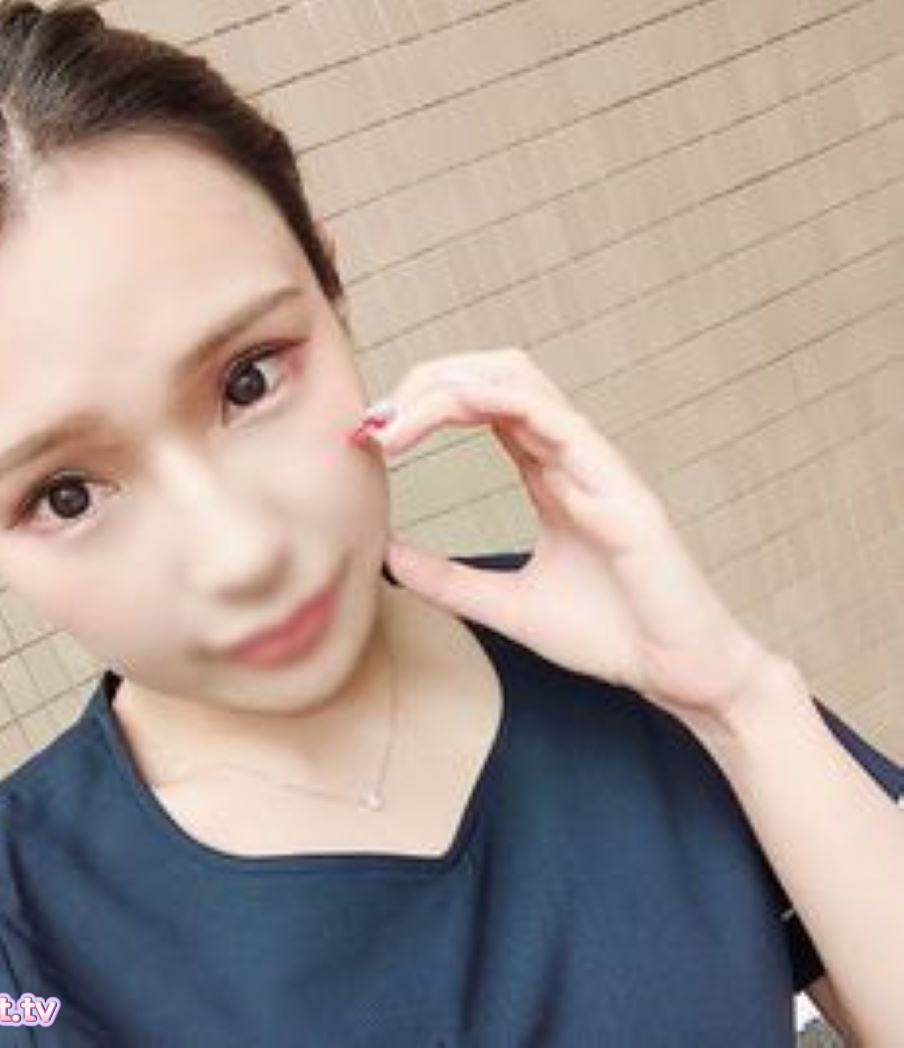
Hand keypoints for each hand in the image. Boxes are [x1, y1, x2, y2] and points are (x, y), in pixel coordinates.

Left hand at [352, 348, 776, 726]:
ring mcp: (596, 464)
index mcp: (550, 472)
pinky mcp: (618, 488)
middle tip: (373, 421)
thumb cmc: (609, 634)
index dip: (422, 405)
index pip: (482, 405)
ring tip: (395, 421)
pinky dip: (496, 401)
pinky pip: (556, 419)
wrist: (679, 673)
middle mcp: (571, 455)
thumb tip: (385, 557)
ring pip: (519, 380)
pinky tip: (447, 414)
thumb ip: (448, 580)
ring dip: (448, 386)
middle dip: (427, 380)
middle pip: (494, 374)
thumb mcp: (506, 606)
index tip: (369, 435)